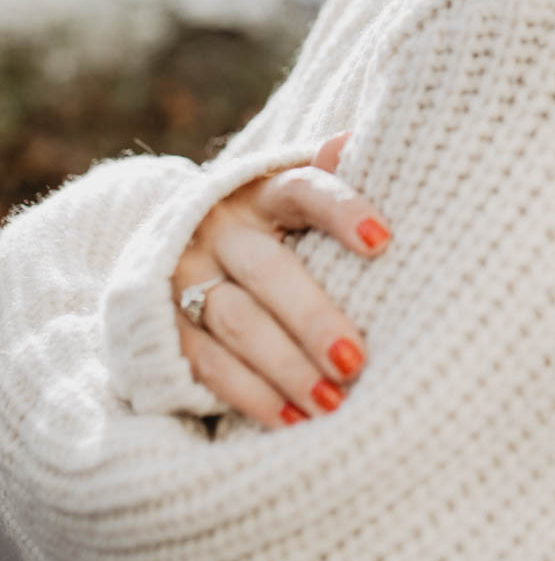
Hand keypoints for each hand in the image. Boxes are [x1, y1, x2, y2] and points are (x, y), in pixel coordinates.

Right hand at [172, 131, 390, 428]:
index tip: (384, 243)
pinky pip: (209, 364)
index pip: (304, 190)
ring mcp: (185, 276)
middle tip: (357, 360)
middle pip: (268, 270)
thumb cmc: (268, 221)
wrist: (173, 244)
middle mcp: (219, 228)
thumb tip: (353, 140)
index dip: (342, 211)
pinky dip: (252, 395)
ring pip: (237, 323)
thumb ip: (325, 174)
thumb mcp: (290, 190)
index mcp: (260, 189)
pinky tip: (292, 420)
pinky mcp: (164, 324)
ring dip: (287, 367)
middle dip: (313, 318)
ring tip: (333, 403)